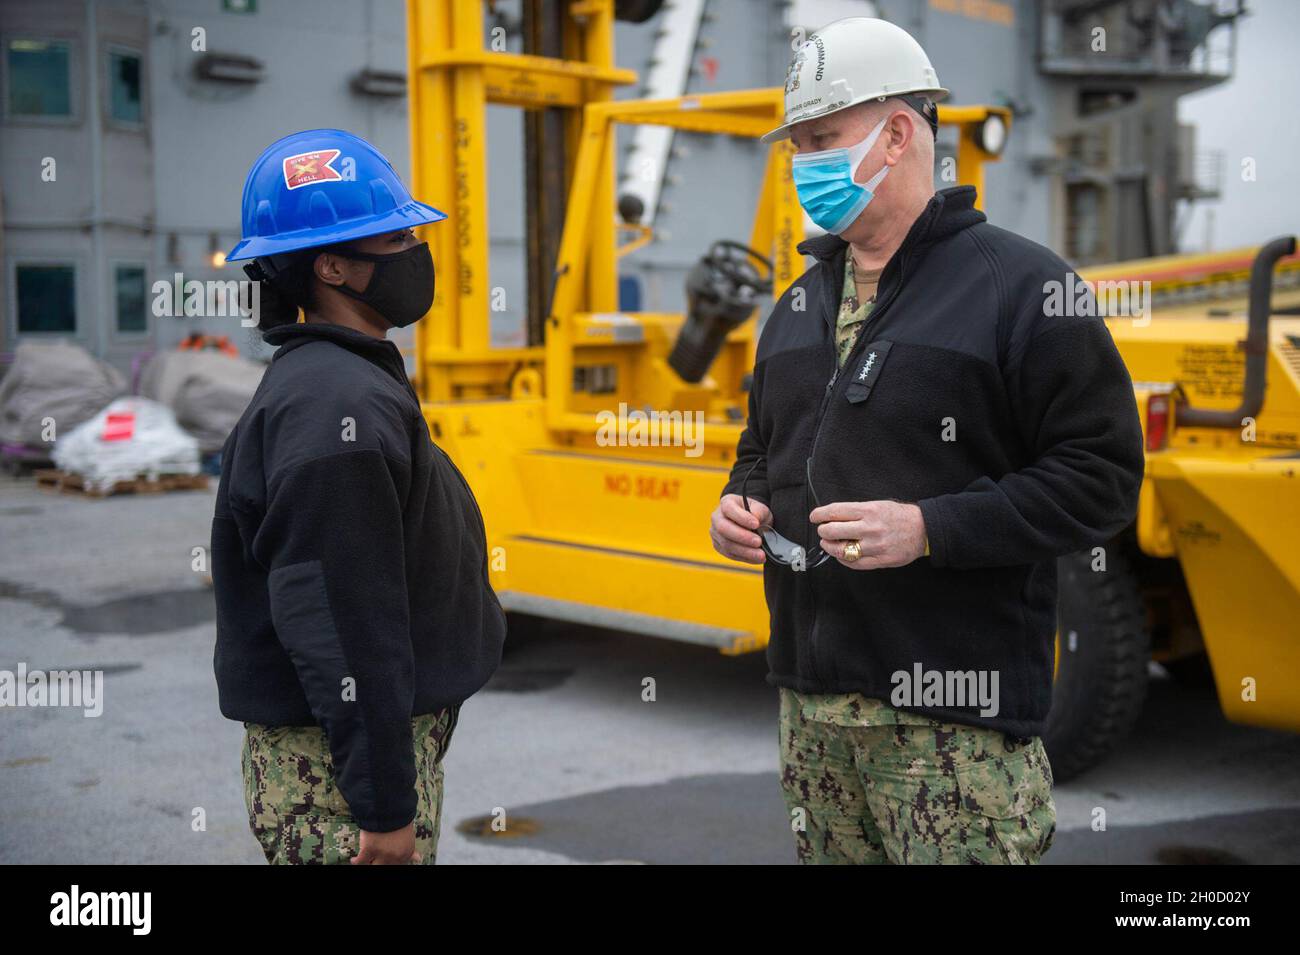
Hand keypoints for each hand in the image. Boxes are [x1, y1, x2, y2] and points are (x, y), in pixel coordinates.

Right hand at [352, 822, 419, 863]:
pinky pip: (361, 860)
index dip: (393, 861)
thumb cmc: (401, 816)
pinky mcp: (368, 850)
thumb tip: (418, 858)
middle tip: (377, 858)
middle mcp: (395, 856)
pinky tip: (354, 860)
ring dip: (370, 862)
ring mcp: (381, 854)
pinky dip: (356, 861)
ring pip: (374, 865)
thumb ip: (410, 849)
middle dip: (382, 861)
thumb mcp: (409, 833)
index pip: (400, 864)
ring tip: (367, 860)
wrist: (390, 808)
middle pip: (387, 865)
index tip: (389, 860)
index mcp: (406, 852)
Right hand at [710, 493, 770, 564]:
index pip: (729, 509)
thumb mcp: (761, 508)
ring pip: (727, 544)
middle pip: (724, 528)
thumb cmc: (755, 513)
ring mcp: (716, 533)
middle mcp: (717, 517)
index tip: (756, 524)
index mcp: (726, 503)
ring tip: (761, 555)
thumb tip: (755, 518)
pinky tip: (756, 558)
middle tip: (759, 542)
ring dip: (745, 551)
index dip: (742, 517)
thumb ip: (759, 511)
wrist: (751, 523)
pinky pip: (730, 554)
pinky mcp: (719, 546)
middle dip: (742, 537)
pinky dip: (745, 558)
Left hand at [810, 500, 926, 569]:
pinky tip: (842, 555)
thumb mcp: (877, 504)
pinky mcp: (880, 560)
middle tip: (823, 531)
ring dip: (830, 547)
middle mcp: (870, 528)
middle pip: (833, 531)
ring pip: (841, 550)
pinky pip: (854, 563)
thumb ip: (856, 511)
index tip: (814, 517)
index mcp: (868, 510)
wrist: (924, 529)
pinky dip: (843, 560)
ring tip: (830, 543)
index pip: (835, 511)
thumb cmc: (899, 515)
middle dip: (823, 531)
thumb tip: (831, 516)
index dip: (819, 514)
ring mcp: (875, 546)